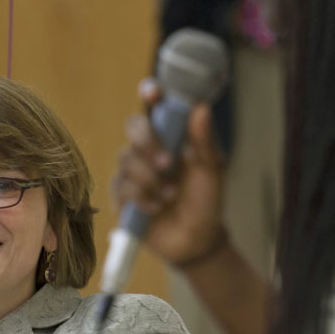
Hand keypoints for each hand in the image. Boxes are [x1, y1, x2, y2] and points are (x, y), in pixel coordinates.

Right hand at [111, 79, 228, 267]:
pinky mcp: (122, 195)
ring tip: (170, 195)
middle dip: (148, 142)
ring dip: (150, 179)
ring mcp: (132, 170)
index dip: (151, 93)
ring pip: (126, 159)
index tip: (153, 93)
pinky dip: (142, 197)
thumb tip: (201, 107)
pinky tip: (157, 207)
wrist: (197, 240)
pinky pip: (122, 186)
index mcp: (171, 135)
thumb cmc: (205, 199)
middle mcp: (148, 148)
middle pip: (134, 127)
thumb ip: (204, 140)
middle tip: (166, 163)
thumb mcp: (212, 170)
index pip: (156, 106)